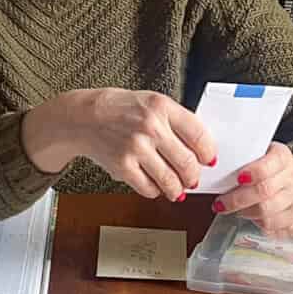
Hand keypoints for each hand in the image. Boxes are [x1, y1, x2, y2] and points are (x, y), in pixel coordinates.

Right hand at [23, 88, 215, 201]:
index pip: (199, 134)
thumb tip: (199, 149)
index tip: (208, 160)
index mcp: (162, 107)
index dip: (208, 152)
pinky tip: (154, 185)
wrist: (84, 117)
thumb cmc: (120, 109)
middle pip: (188, 162)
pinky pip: (149, 188)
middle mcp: (151, 127)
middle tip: (193, 179)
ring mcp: (136, 148)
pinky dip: (155, 191)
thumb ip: (175, 121)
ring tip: (177, 189)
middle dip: (194, 176)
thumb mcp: (152, 102)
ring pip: (170, 181)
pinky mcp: (123, 166)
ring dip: (177, 189)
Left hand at [213, 142, 292, 234]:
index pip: (271, 164)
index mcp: (282, 156)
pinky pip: (272, 223)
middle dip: (237, 199)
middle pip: (265, 191)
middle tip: (220, 203)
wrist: (288, 174)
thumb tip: (216, 167)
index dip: (254, 172)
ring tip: (230, 209)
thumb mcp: (256, 153)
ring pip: (267, 210)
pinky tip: (247, 214)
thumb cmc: (265, 164)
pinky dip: (255, 221)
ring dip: (243, 212)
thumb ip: (242, 159)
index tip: (238, 178)